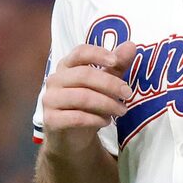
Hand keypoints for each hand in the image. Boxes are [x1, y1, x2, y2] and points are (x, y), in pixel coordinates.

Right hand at [37, 42, 132, 157]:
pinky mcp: (51, 120)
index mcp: (67, 66)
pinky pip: (76, 117)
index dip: (98, 54)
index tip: (116, 61)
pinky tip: (106, 122)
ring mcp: (50, 99)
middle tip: (128, 93)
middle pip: (83, 75)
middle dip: (110, 84)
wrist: (71, 137)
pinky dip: (95, 119)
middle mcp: (55, 80)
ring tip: (121, 110)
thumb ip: (116, 66)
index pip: (80, 52)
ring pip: (82, 97)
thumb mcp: (104, 84)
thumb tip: (131, 45)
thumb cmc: (88, 106)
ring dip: (106, 104)